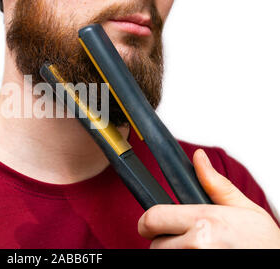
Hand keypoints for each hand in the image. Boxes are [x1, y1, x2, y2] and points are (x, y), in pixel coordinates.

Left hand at [137, 149, 279, 248]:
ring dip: (173, 253)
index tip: (152, 224)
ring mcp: (195, 260)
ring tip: (196, 250)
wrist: (279, 261)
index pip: (153, 218)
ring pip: (163, 256)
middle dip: (164, 240)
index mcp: (205, 220)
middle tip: (183, 239)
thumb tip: (199, 158)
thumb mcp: (244, 209)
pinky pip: (172, 266)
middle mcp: (197, 244)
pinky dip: (180, 261)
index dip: (149, 221)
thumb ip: (215, 184)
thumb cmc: (264, 244)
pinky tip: (199, 255)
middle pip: (155, 243)